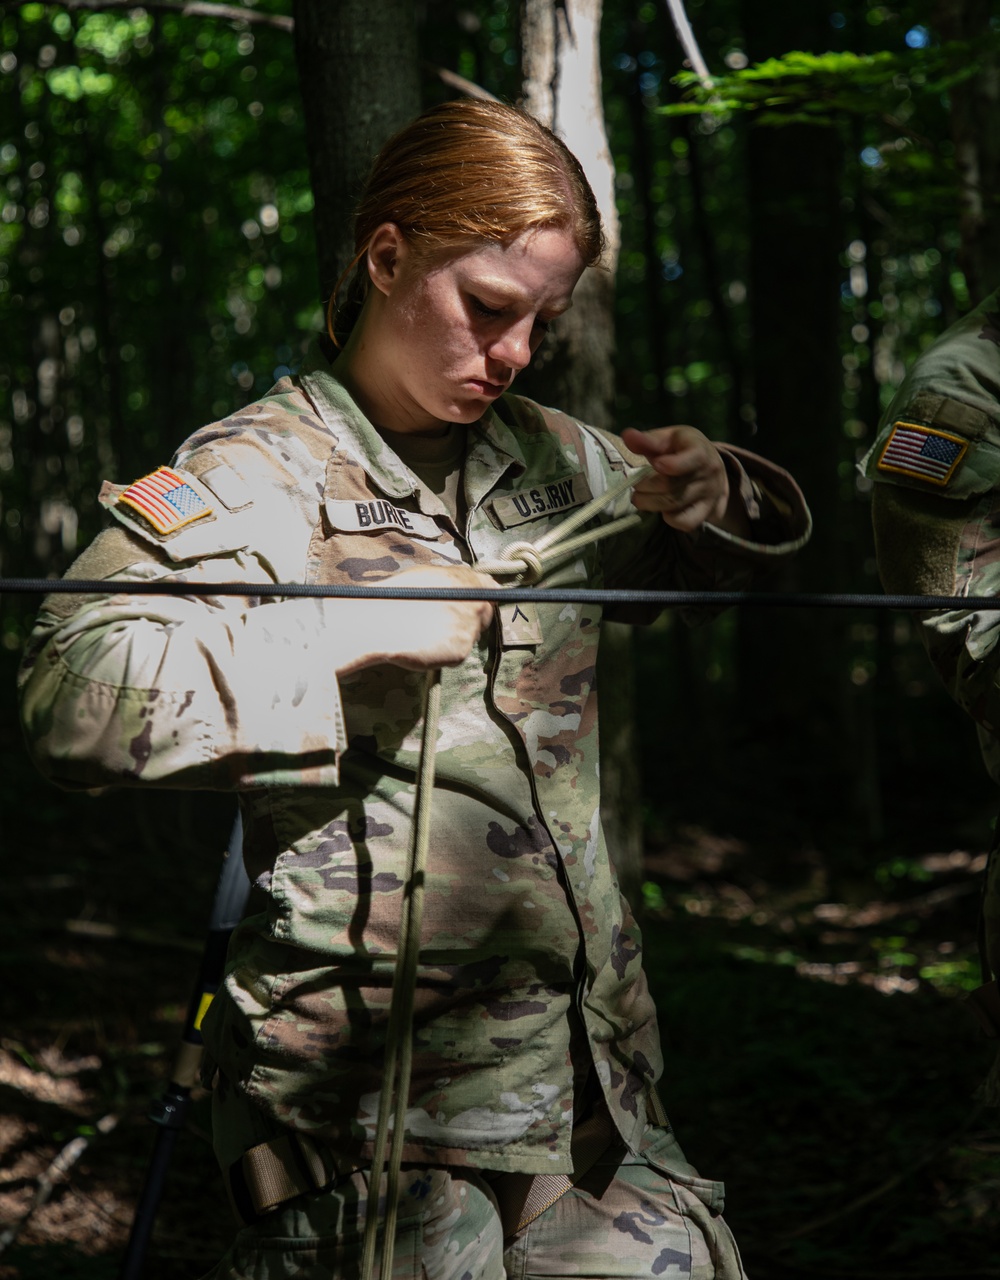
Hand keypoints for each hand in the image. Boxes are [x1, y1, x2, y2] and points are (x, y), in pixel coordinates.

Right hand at [331, 564, 494, 675]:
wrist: (377, 624)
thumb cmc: (395, 599)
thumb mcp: (425, 577)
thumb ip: (451, 581)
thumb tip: (467, 586)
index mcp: (464, 580)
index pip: (489, 587)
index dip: (482, 596)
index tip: (474, 604)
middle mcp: (473, 602)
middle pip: (485, 613)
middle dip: (471, 618)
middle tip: (447, 623)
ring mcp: (469, 627)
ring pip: (472, 634)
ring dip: (456, 635)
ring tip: (428, 633)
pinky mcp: (461, 650)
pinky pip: (459, 653)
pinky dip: (445, 652)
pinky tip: (425, 646)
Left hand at [621, 426, 728, 531]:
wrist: (711, 468)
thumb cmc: (682, 449)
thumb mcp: (668, 439)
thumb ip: (647, 440)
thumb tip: (627, 436)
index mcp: (700, 450)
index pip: (691, 460)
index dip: (672, 465)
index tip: (656, 464)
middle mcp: (709, 473)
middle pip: (671, 487)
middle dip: (645, 487)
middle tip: (635, 485)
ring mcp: (710, 494)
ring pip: (674, 505)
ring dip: (649, 503)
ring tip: (640, 497)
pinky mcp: (706, 512)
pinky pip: (685, 522)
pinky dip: (669, 519)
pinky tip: (661, 509)